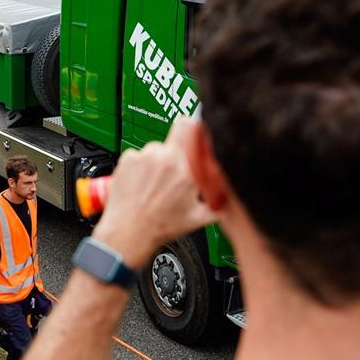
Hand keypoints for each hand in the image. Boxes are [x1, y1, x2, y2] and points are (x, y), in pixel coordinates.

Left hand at [92, 117, 216, 268]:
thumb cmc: (160, 227)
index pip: (190, 125)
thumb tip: (234, 193)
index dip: (194, 126)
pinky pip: (137, 157)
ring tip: (155, 186)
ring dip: (157, 163)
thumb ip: (221, 200)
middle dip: (176, 155)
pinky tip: (142, 185)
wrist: (128, 234)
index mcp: (185, 167)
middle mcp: (163, 157)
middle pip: (173, 142)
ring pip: (155, 151)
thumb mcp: (200, 217)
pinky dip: (140, 168)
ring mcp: (142, 157)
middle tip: (173, 177)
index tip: (195, 132)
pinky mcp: (126, 160)